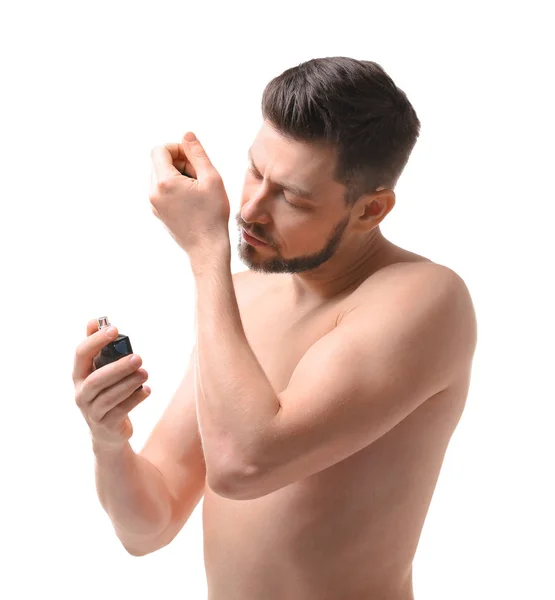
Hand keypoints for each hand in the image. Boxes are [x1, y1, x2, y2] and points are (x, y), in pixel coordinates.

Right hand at [72, 319, 150, 447]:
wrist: (108, 431)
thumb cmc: (105, 392)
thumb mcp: (99, 371)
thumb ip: (97, 347)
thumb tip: (94, 321)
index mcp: (79, 376)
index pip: (81, 354)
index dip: (96, 341)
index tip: (115, 329)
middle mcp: (81, 394)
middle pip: (96, 380)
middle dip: (117, 367)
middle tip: (138, 357)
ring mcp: (93, 411)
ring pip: (109, 397)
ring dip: (129, 383)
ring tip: (145, 373)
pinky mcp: (107, 425)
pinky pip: (121, 411)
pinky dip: (135, 399)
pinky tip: (146, 390)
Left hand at [149, 132, 230, 253]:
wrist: (207, 249)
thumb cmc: (212, 215)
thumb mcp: (212, 179)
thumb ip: (198, 154)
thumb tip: (186, 135)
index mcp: (164, 182)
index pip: (160, 150)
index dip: (177, 148)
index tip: (193, 159)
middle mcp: (153, 193)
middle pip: (160, 163)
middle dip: (180, 163)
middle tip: (200, 177)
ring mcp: (153, 205)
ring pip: (161, 177)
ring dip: (178, 176)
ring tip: (198, 190)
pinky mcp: (158, 213)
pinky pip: (163, 191)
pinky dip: (176, 189)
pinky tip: (193, 201)